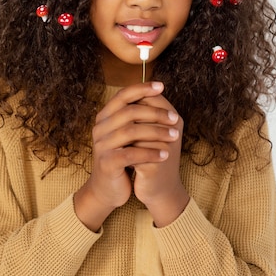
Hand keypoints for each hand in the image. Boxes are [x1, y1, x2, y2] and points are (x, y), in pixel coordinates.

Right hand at [74, 82, 180, 230]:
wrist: (108, 189)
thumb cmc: (123, 158)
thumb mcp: (128, 134)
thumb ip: (136, 116)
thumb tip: (157, 92)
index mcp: (105, 117)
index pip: (122, 95)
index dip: (142, 88)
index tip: (161, 86)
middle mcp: (100, 128)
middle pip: (129, 112)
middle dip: (156, 113)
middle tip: (175, 118)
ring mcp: (101, 146)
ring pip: (131, 132)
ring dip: (157, 132)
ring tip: (175, 136)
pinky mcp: (107, 163)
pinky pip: (131, 154)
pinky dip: (150, 153)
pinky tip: (165, 154)